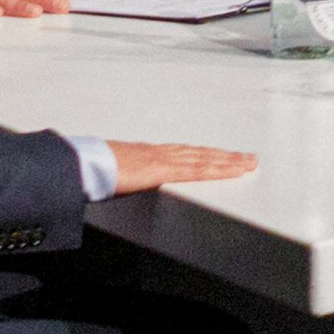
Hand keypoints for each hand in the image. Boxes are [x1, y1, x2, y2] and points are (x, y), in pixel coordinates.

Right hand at [105, 141, 258, 191]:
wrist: (84, 163)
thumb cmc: (94, 169)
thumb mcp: (117, 172)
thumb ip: (130, 175)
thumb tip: (129, 180)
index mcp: (152, 154)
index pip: (188, 154)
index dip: (209, 155)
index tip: (226, 156)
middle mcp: (162, 153)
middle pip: (202, 154)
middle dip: (227, 157)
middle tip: (249, 158)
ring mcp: (164, 159)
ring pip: (205, 160)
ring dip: (229, 161)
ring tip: (248, 163)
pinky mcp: (163, 170)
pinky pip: (196, 171)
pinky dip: (216, 170)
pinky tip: (231, 171)